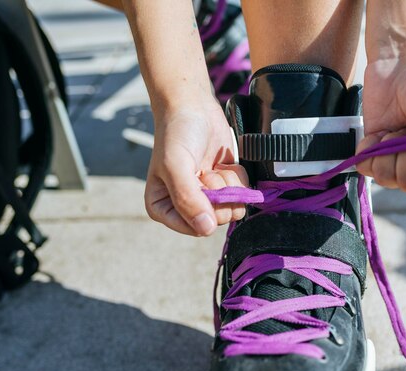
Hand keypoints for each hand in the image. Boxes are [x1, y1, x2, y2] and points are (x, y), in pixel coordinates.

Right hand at [144, 103, 247, 235]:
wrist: (193, 107)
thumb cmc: (176, 133)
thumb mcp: (175, 166)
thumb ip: (188, 199)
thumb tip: (205, 229)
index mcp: (162, 208)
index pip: (195, 228)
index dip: (207, 208)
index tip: (201, 182)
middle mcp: (184, 207)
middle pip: (218, 219)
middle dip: (218, 192)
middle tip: (206, 171)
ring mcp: (207, 197)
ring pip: (233, 207)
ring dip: (228, 184)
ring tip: (213, 167)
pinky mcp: (224, 185)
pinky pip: (243, 193)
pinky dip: (237, 176)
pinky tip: (223, 163)